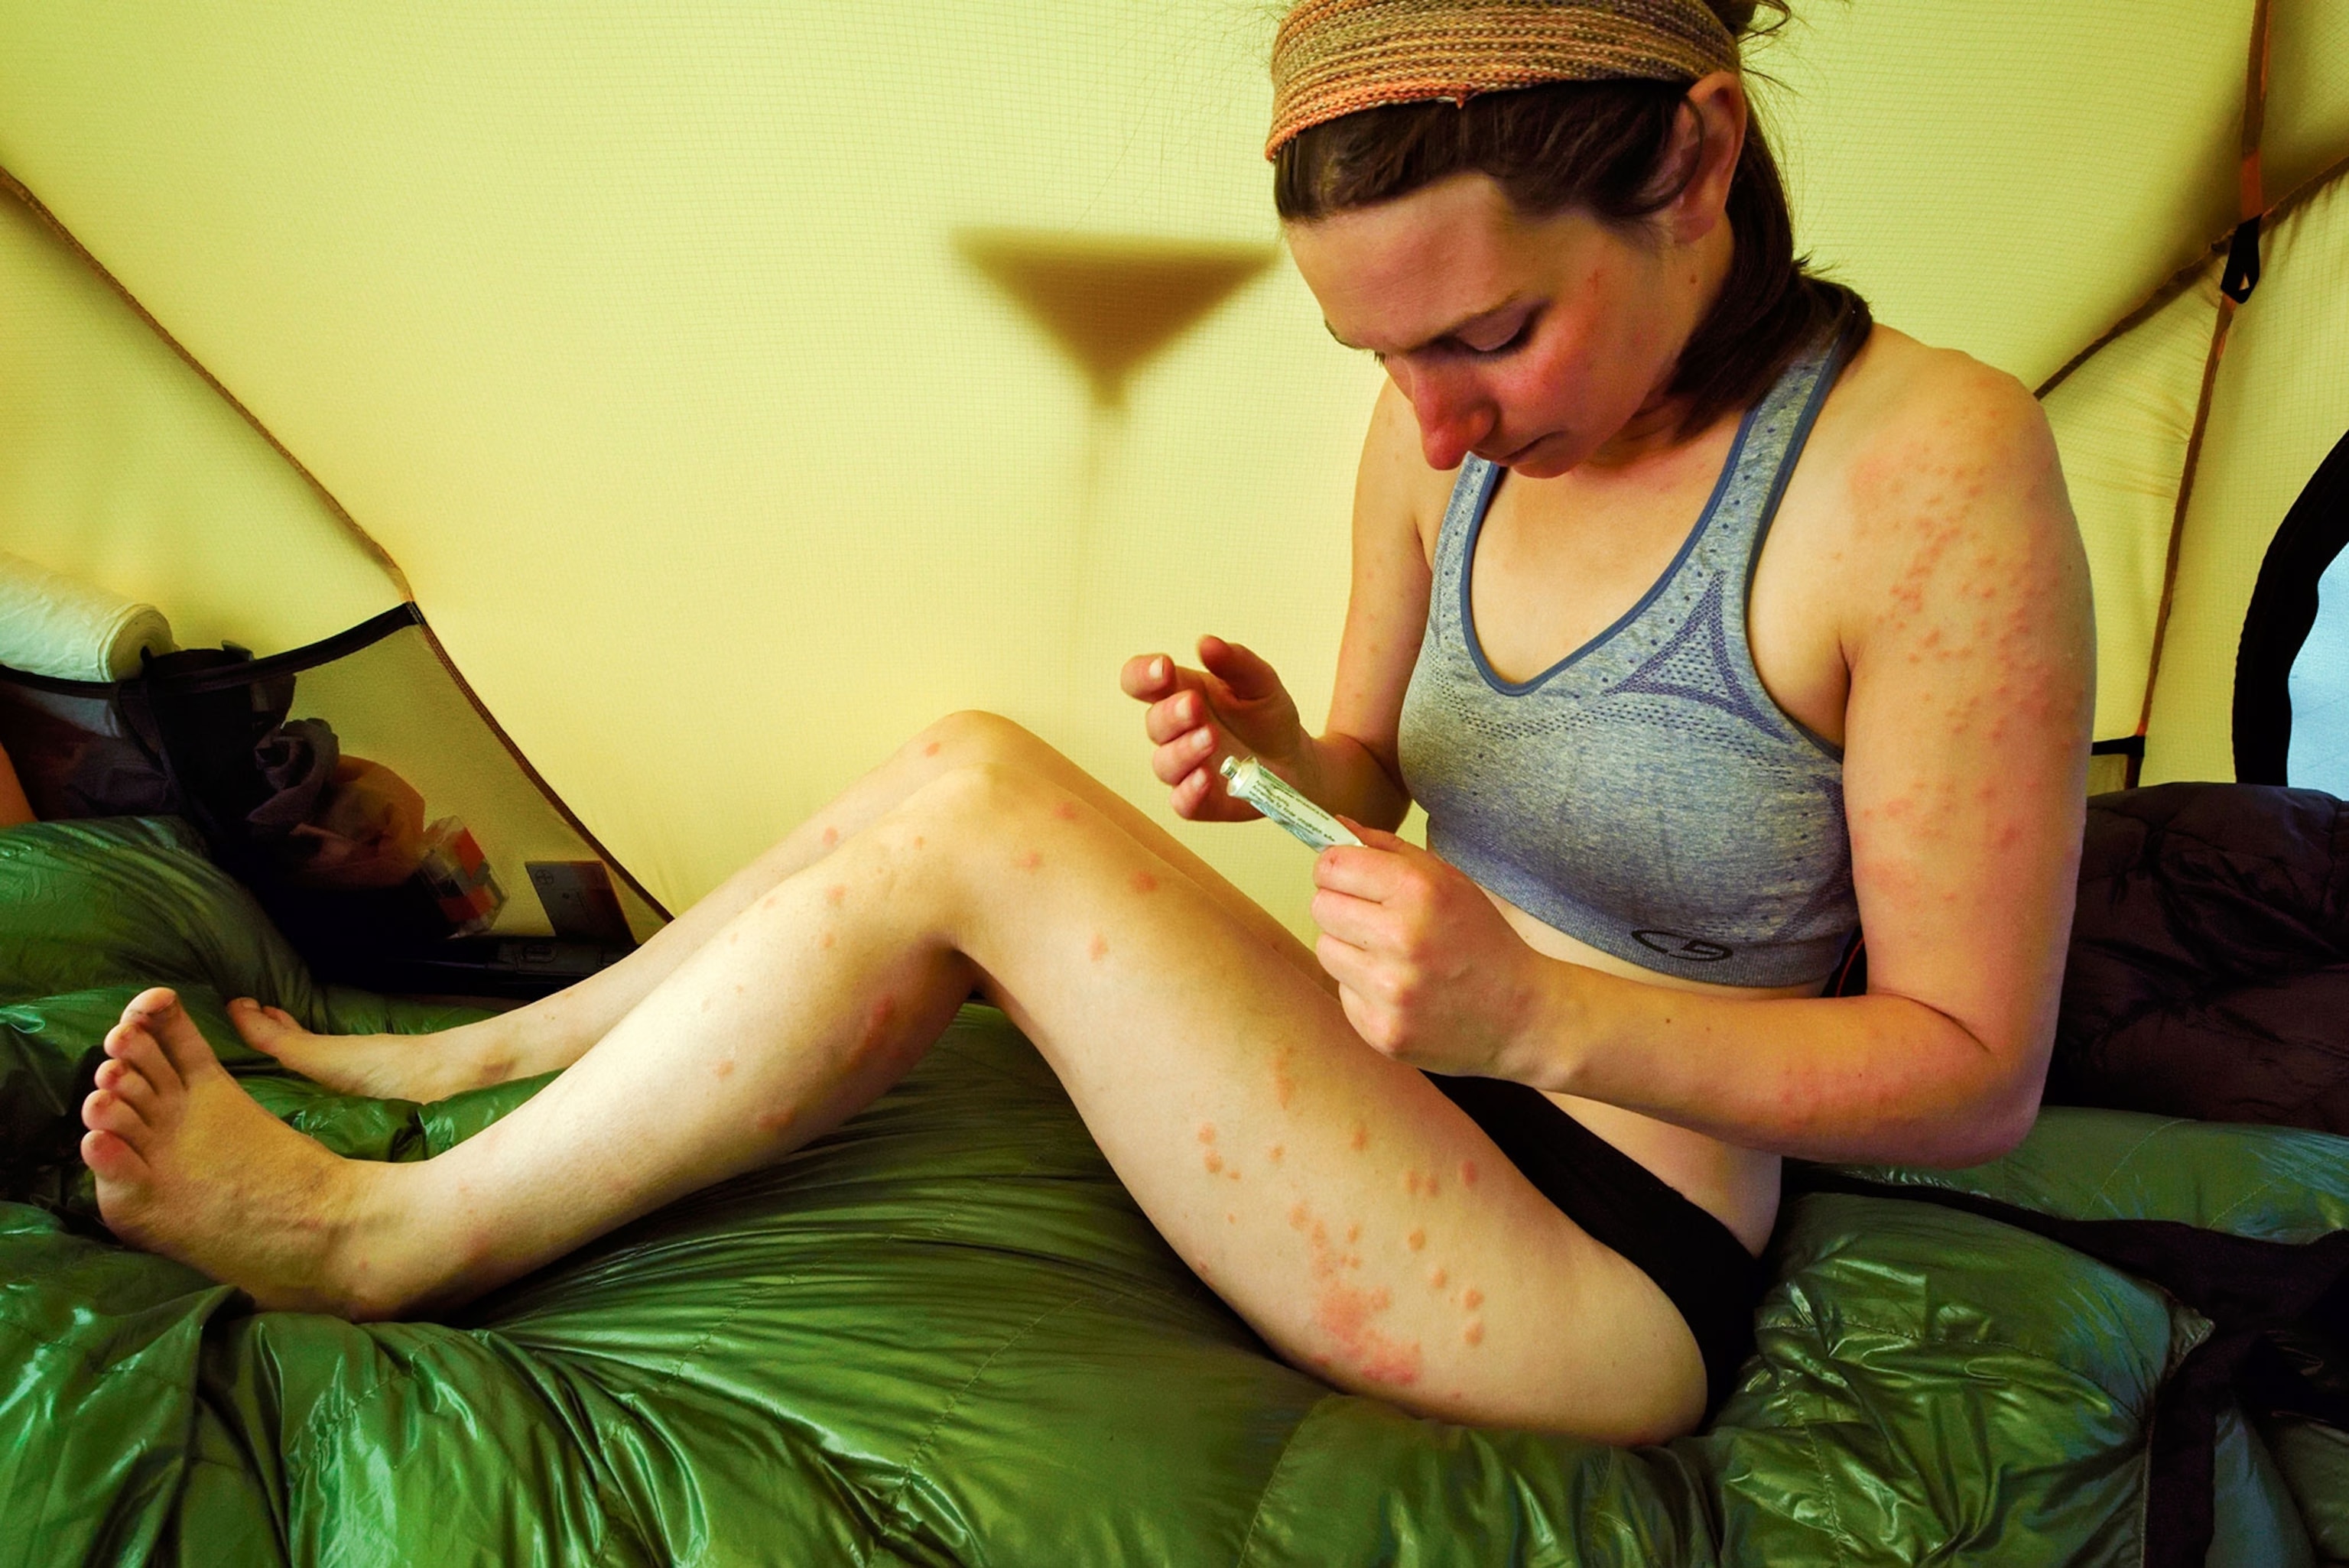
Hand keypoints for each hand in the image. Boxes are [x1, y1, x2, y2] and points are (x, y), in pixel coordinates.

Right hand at [1120, 636, 1308, 821]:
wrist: (1296, 762)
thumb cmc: (1268, 717)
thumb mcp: (1261, 682)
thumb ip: (1236, 662)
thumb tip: (1206, 643)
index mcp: (1181, 694)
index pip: (1140, 683)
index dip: (1142, 675)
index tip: (1163, 667)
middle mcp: (1177, 732)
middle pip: (1153, 723)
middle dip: (1172, 713)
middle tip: (1194, 705)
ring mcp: (1186, 768)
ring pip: (1164, 763)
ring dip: (1183, 750)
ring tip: (1210, 738)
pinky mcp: (1200, 800)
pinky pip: (1182, 801)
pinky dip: (1189, 791)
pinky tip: (1205, 778)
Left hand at [1310, 826, 1547, 1077]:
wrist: (1522, 1014)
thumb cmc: (1481, 939)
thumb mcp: (1446, 880)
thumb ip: (1387, 849)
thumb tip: (1332, 826)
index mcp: (1419, 892)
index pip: (1332, 866)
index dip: (1336, 868)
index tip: (1350, 877)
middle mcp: (1401, 939)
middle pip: (1321, 906)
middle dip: (1342, 906)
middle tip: (1375, 918)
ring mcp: (1391, 990)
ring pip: (1325, 949)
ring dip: (1349, 949)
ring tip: (1390, 956)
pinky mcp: (1381, 1030)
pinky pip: (1342, 992)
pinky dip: (1362, 988)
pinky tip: (1399, 988)